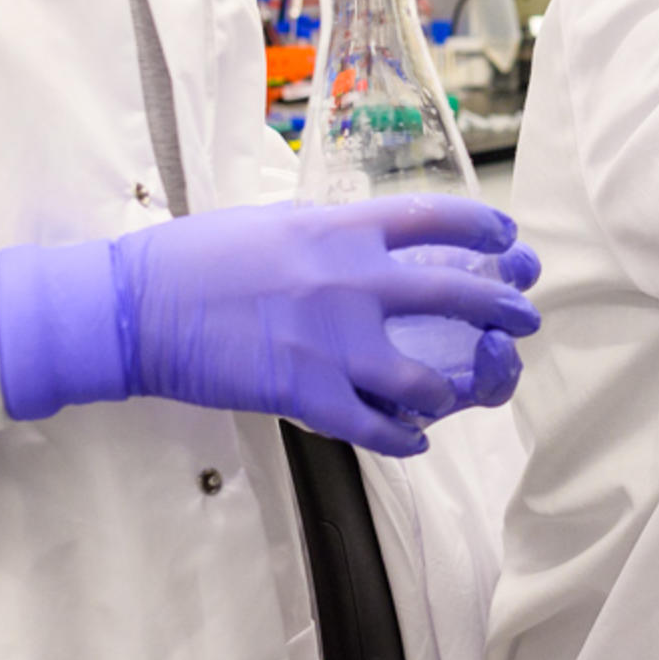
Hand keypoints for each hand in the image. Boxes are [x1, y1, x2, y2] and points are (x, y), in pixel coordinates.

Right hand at [0, 196, 543, 458]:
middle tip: (524, 319)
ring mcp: (332, 342)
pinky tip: (417, 439)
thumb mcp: (272, 222)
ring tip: (459, 391)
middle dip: (504, 310)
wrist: (134, 307)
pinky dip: (405, 438)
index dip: (483, 230)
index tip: (507, 239)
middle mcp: (349, 282)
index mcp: (339, 230)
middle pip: (456, 297)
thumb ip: (330, 233)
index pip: (434, 220)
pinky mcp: (306, 393)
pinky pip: (376, 428)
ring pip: (428, 380)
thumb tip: (369, 235)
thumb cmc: (194, 259)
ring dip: (455, 390)